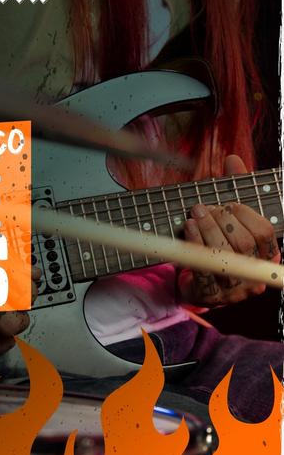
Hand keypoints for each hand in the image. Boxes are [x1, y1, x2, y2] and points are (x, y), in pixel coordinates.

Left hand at [177, 155, 280, 306]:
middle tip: (205, 207)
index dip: (246, 215)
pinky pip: (203, 269)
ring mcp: (234, 289)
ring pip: (223, 258)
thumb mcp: (230, 218)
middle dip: (222, 221)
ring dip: (207, 231)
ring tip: (195, 213)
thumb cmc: (219, 244)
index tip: (229, 204)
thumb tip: (232, 159)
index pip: (264, 233)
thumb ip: (236, 190)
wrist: (197, 282)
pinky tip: (188, 228)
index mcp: (267, 256)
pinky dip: (195, 245)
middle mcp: (254, 275)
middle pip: (243, 245)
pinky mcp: (211, 295)